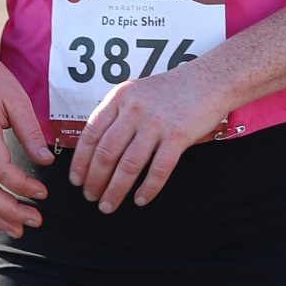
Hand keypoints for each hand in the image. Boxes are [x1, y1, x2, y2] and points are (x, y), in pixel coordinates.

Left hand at [70, 58, 229, 211]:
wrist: (209, 80)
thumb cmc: (171, 91)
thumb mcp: (136, 93)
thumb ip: (116, 115)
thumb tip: (94, 148)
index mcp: (119, 98)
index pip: (91, 134)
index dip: (80, 161)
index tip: (76, 180)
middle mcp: (134, 110)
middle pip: (106, 153)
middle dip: (95, 180)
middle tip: (90, 197)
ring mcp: (156, 123)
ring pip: (128, 165)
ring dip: (115, 190)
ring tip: (108, 205)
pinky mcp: (178, 135)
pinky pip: (159, 169)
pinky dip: (148, 188)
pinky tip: (140, 199)